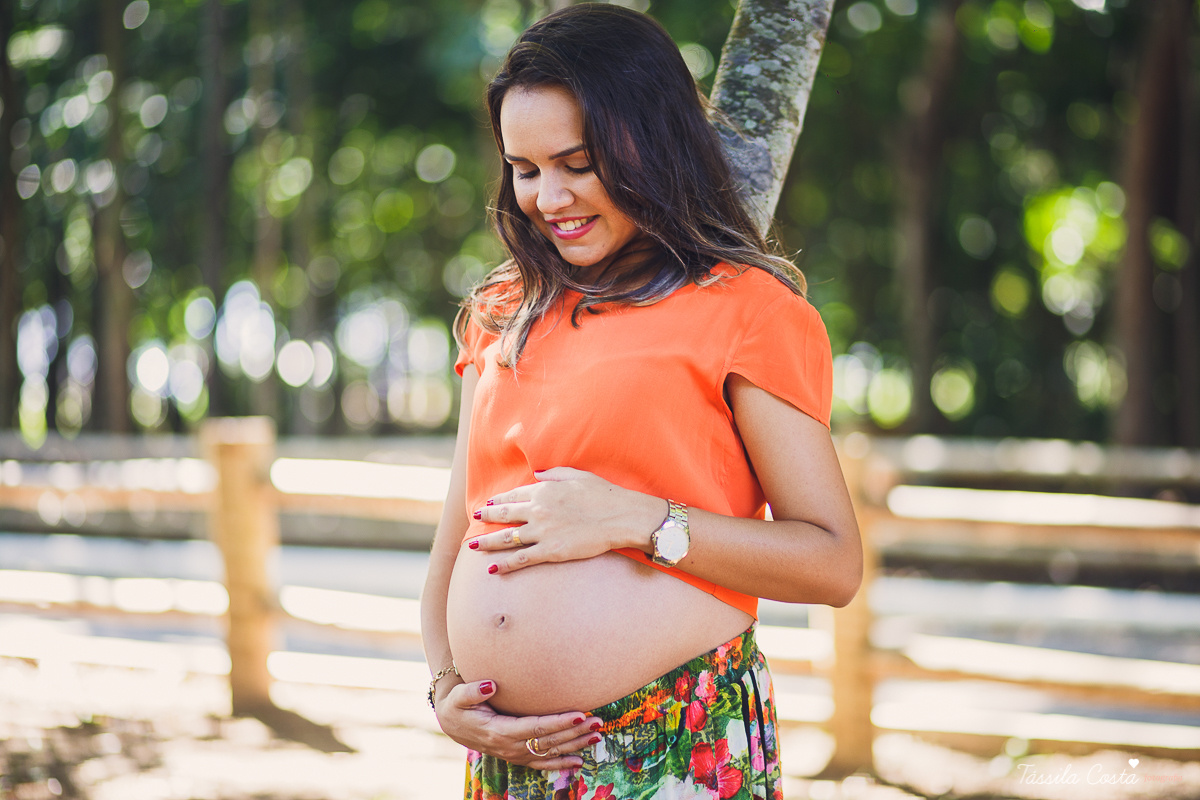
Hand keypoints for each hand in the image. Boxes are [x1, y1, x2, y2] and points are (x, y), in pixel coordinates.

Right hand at [436, 679, 602, 769]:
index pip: (535, 727)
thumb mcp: (458, 696)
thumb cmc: (457, 706)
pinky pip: (542, 763)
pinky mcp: (517, 755)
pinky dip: (562, 763)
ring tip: (597, 735)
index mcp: (499, 730)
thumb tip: (490, 685)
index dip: (559, 722)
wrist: (452, 725)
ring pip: (550, 753)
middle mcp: (510, 746)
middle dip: (575, 732)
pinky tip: (580, 762)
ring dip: (575, 745)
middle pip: (549, 741)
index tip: (579, 714)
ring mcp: (515, 754)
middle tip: (598, 722)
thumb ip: (472, 691)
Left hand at [470, 467, 663, 574]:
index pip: (514, 494)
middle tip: (475, 517)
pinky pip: (521, 559)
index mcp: (544, 490)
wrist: (620, 517)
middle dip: (486, 515)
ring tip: (473, 545)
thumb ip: (554, 474)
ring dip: (487, 542)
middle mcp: (538, 509)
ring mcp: (542, 531)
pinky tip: (492, 569)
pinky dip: (505, 565)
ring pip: (506, 538)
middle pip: (504, 514)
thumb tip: (538, 473)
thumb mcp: (578, 475)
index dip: (499, 499)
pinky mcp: (550, 551)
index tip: (489, 501)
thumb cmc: (604, 494)